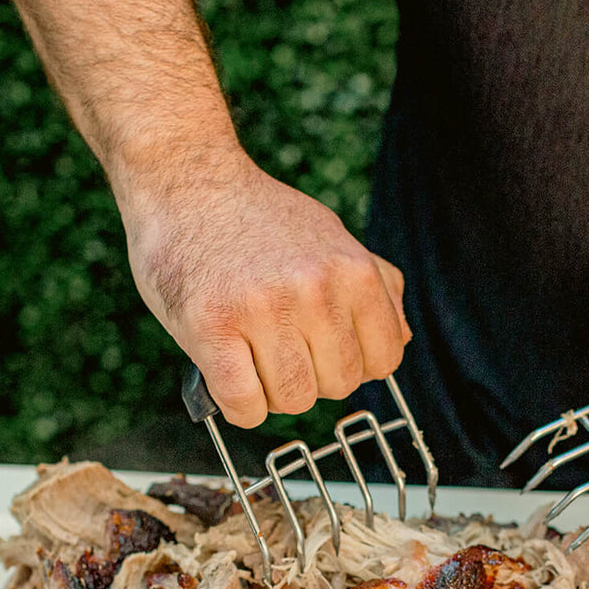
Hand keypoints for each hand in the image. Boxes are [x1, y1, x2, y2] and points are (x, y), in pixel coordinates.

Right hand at [119, 151, 410, 426]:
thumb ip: (377, 286)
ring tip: (252, 356)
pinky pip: (244, 404)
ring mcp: (263, 308)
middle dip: (312, 377)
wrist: (187, 181)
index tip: (324, 349)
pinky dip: (239, 406)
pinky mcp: (210, 325)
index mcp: (353, 272)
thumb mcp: (333, 239)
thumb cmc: (261, 220)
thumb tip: (401, 338)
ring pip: (293, 401)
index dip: (355, 364)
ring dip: (272, 393)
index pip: (384, 362)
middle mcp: (315, 290)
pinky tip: (229, 378)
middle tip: (280, 347)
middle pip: (339, 386)